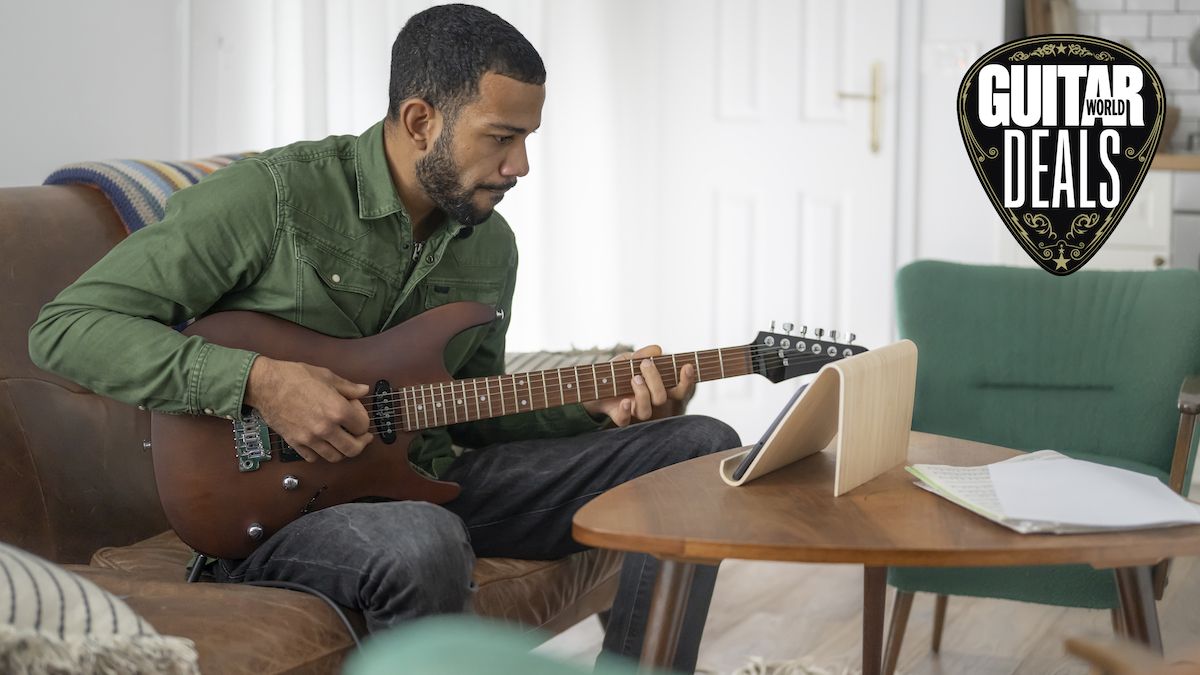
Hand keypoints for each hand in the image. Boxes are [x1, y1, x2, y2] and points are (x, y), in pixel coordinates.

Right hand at [243, 356, 372, 462]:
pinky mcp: (295, 443)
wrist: (265, 384)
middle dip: (360, 443)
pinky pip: (313, 458)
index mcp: (337, 410)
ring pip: (334, 457)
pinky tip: (321, 443)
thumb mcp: (327, 376)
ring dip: (341, 450)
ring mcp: (310, 439)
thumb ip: (349, 387)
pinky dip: (320, 453)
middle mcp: (326, 428)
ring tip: (342, 440)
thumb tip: (364, 390)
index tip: (358, 415)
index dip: (363, 420)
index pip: (363, 427)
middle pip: (352, 449)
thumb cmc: (294, 376)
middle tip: (361, 437)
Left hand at [582, 345, 695, 426]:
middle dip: (656, 380)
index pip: (679, 390)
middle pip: (662, 398)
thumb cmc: (615, 371)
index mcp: (657, 387)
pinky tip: (624, 401)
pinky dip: (625, 411)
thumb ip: (641, 355)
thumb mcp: (626, 358)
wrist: (593, 384)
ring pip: (647, 411)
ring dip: (643, 393)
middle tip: (646, 364)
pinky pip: (625, 420)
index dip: (687, 381)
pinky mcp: (618, 416)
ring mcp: (634, 410)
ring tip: (633, 378)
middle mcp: (649, 401)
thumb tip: (658, 350)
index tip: (686, 366)